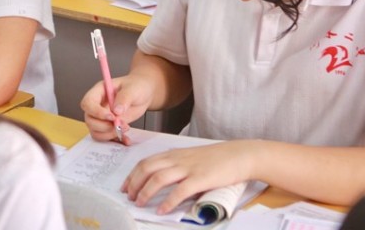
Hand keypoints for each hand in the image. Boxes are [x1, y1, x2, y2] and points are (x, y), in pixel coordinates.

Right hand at [81, 74, 155, 142]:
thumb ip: (124, 98)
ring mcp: (102, 117)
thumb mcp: (132, 89)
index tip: (112, 117)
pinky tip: (126, 138)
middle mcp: (98, 105)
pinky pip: (106, 137)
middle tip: (120, 124)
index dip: (96, 112)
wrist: (144, 94)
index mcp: (99, 92)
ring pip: (95, 131)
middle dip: (104, 126)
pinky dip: (115, 140)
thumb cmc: (136, 87)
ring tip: (125, 128)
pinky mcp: (109, 126)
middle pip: (89, 120)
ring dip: (109, 134)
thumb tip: (116, 111)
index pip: (88, 103)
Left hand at [123, 141, 258, 213]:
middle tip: (129, 196)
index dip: (132, 174)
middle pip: (147, 168)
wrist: (240, 155)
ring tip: (139, 203)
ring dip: (146, 192)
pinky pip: (180, 191)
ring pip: (159, 178)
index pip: (146, 162)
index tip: (125, 186)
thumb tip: (163, 180)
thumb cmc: (217, 158)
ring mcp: (188, 168)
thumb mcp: (191, 158)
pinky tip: (162, 210)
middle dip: (134, 183)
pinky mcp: (200, 178)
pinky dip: (168, 201)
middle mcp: (177, 159)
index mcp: (174, 154)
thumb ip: (177, 165)